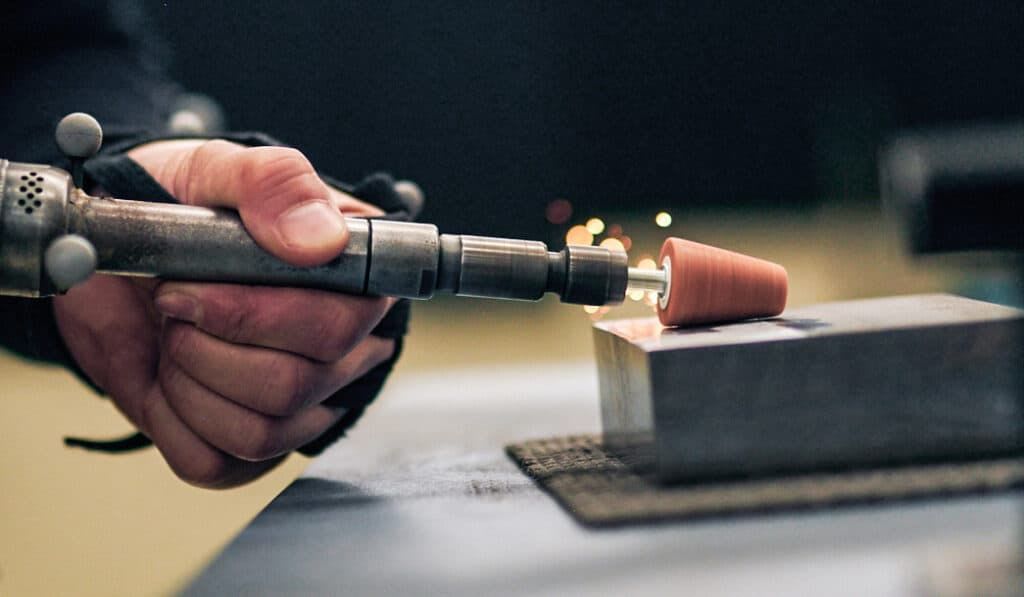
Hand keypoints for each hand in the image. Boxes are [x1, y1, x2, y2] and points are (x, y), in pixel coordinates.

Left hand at [54, 140, 395, 487]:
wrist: (112, 254)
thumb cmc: (180, 205)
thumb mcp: (216, 169)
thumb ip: (274, 185)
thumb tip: (321, 240)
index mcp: (348, 279)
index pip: (340, 324)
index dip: (259, 316)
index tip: (189, 285)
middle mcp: (339, 347)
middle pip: (298, 384)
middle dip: (209, 346)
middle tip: (172, 301)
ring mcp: (299, 402)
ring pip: (261, 431)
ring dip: (190, 382)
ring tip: (174, 335)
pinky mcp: (248, 445)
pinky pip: (215, 463)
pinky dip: (173, 422)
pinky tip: (168, 378)